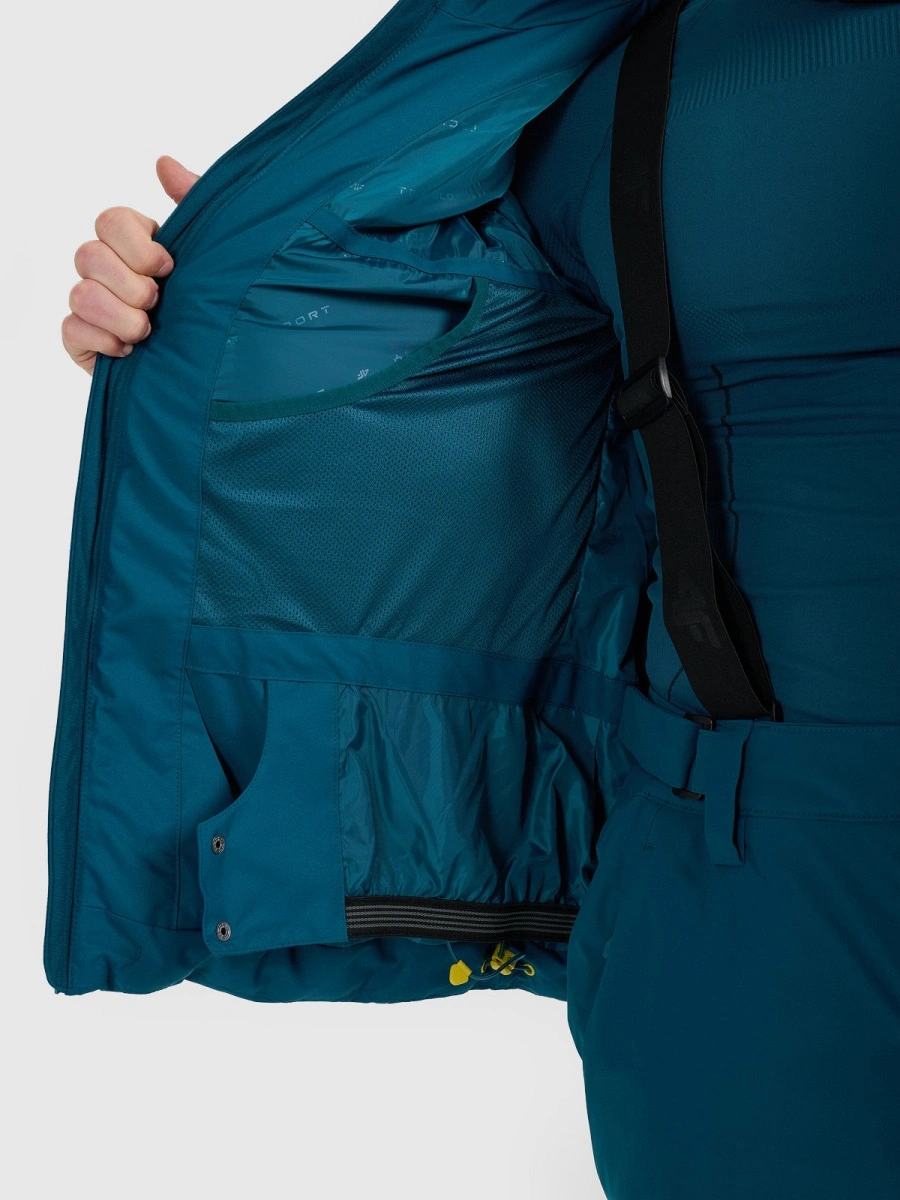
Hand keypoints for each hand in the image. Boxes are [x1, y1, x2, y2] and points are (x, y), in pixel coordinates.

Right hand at [62, 156, 199, 373]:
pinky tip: (129, 352)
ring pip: (81, 294)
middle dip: (130, 284)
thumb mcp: (215, 253)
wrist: (213, 370)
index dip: (136, 245)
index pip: (110, 221)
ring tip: (148, 332)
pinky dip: (103, 341)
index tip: (168, 267)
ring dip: (121, 316)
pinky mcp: (83, 341)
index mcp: (135, 245)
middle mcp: (108, 271)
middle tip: (158, 302)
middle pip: (89, 255)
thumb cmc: (213, 309)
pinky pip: (72, 329)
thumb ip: (194, 202)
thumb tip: (164, 164)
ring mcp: (92, 305)